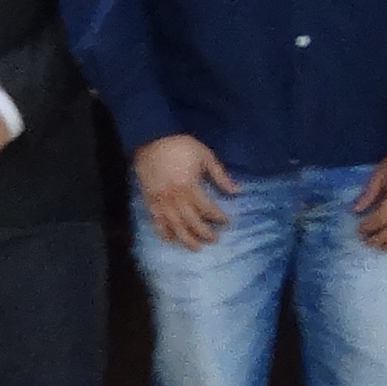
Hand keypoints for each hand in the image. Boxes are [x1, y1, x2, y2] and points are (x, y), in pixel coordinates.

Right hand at [133, 134, 234, 248]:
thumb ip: (220, 175)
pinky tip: (171, 239)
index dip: (218, 217)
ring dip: (186, 239)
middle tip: (215, 239)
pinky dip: (163, 232)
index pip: (206, 208)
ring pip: (174, 226)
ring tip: (196, 247)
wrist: (151, 138)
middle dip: (204, 233)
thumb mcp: (205, 155)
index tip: (227, 221)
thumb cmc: (180, 146)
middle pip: (191, 221)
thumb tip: (237, 191)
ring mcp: (160, 200)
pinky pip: (156, 221)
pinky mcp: (149, 200)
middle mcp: (174, 197)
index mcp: (189, 186)